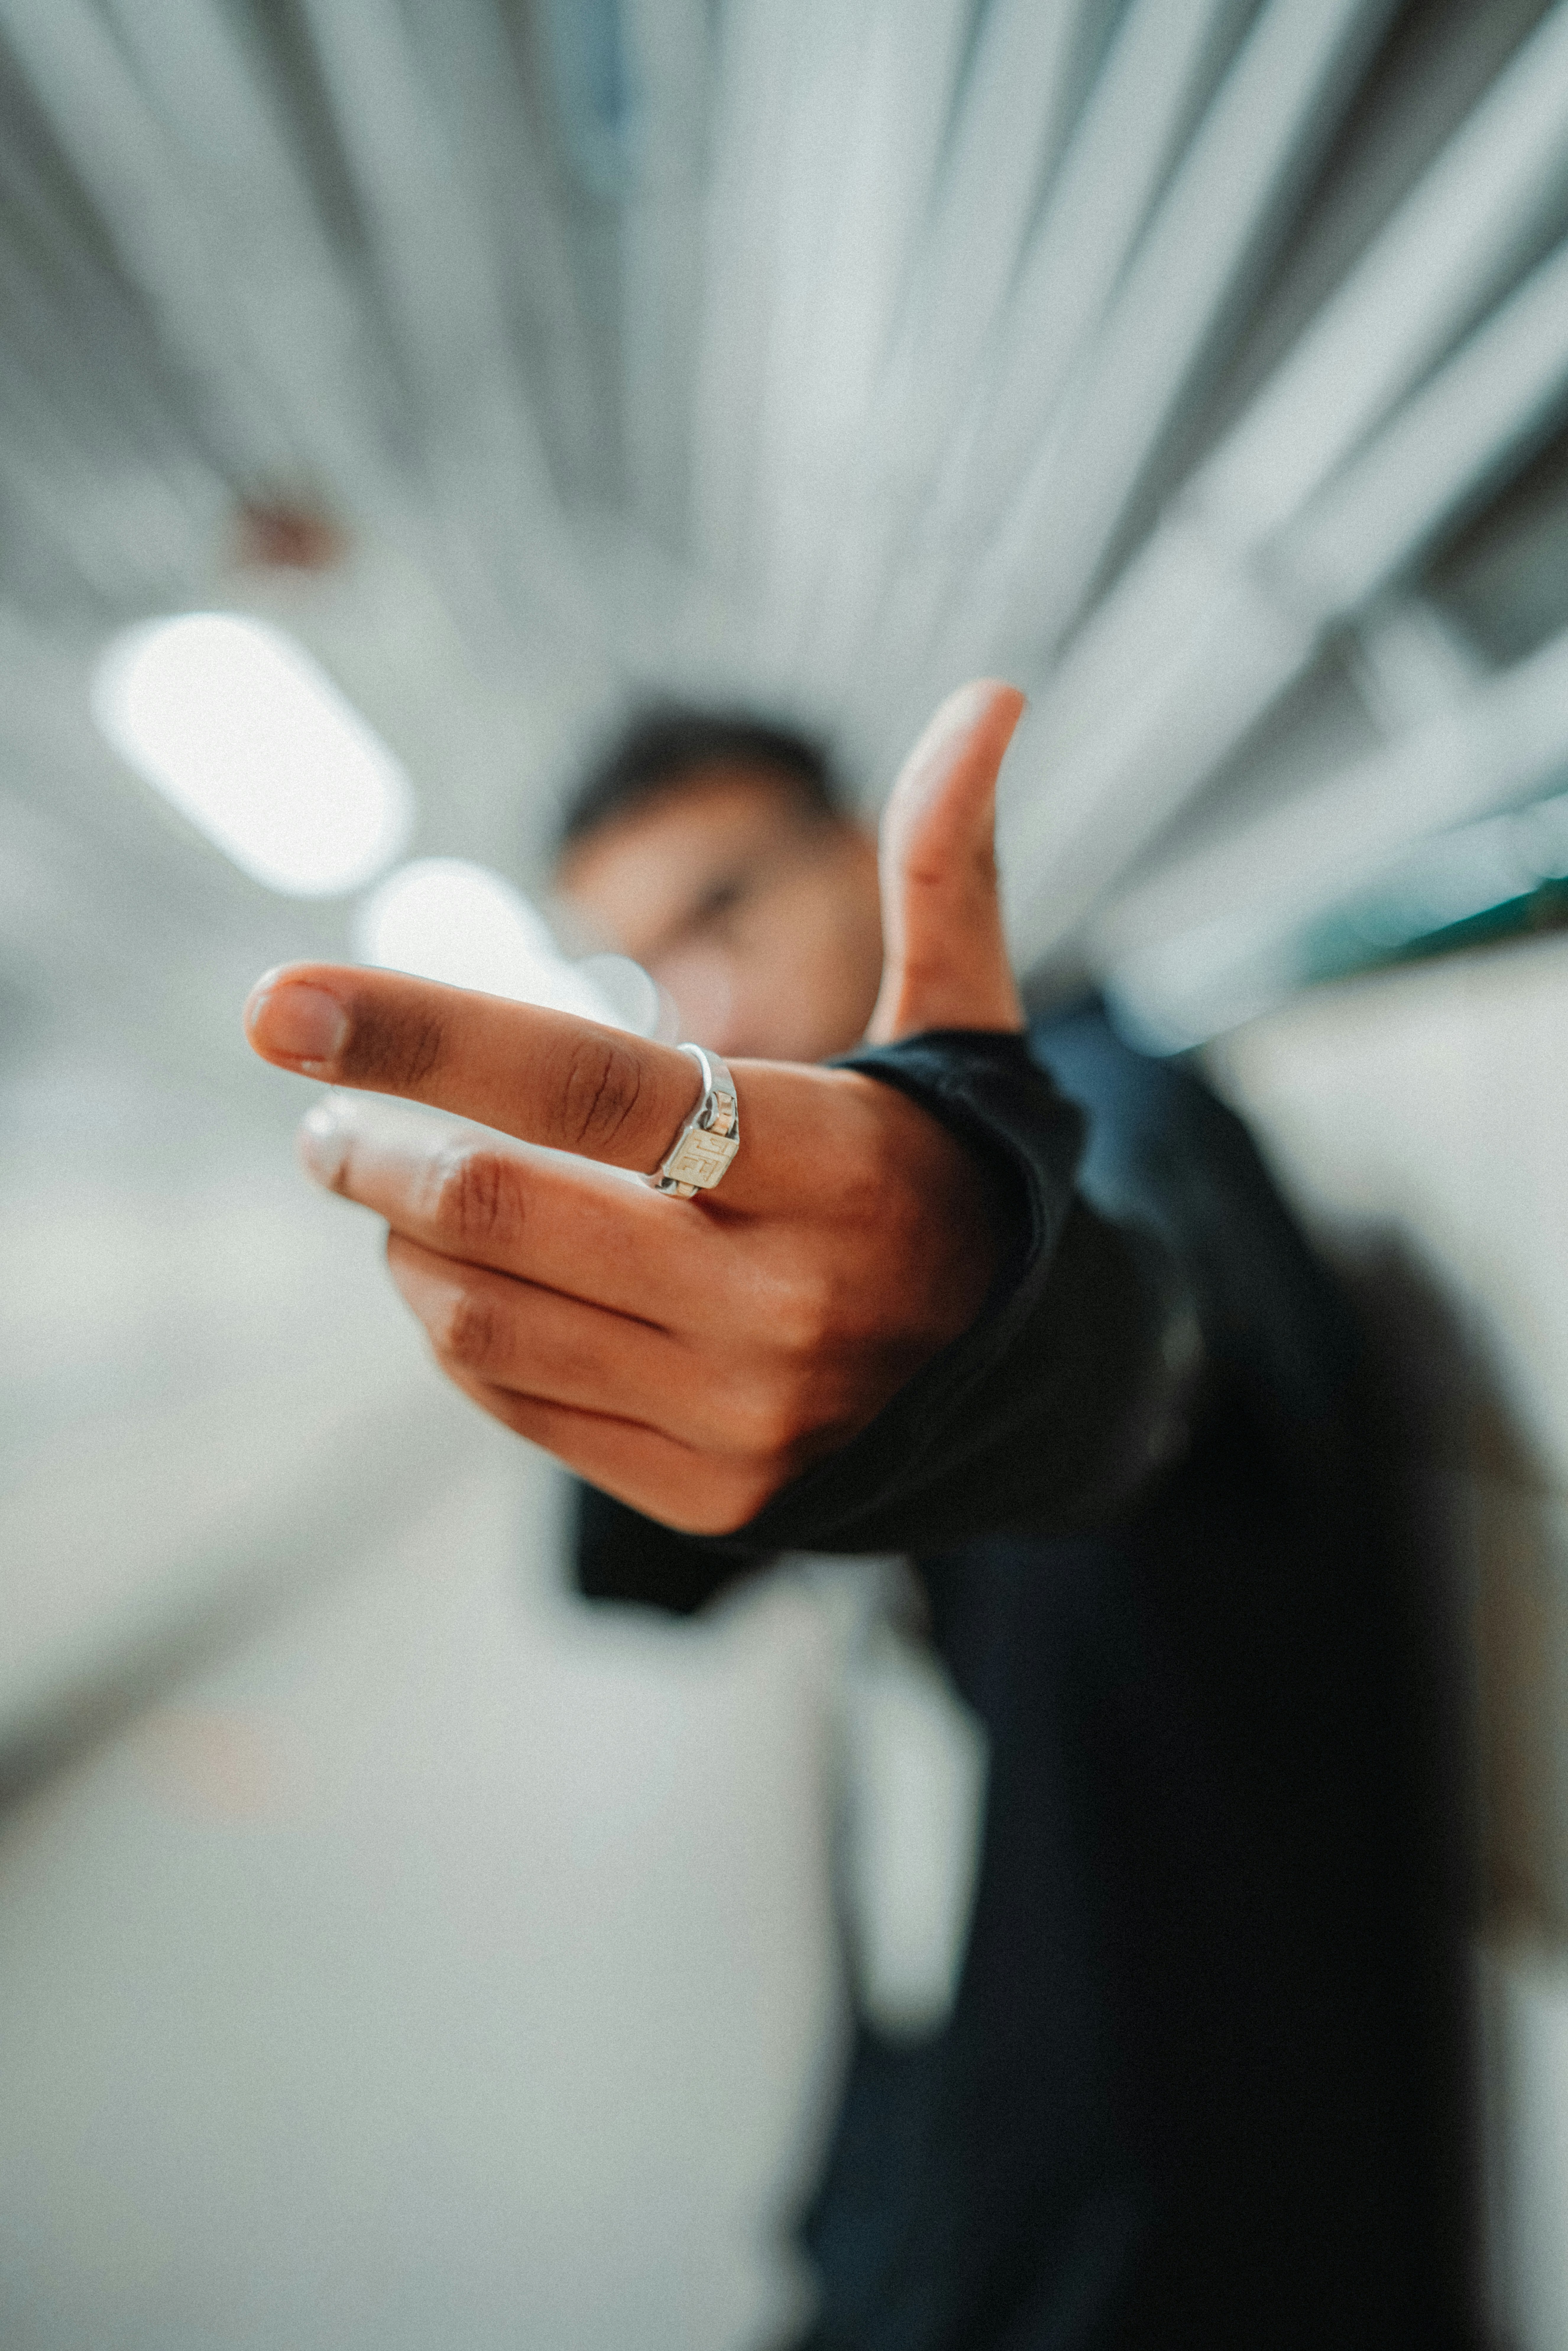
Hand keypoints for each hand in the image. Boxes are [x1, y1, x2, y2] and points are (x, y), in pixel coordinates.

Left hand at [244, 681, 1025, 1533]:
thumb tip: (990, 692)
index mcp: (837, 1166)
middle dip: (372, 1150)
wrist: (1029, 1387)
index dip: (421, 1029)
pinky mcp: (705, 1495)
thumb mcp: (966, 1029)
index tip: (275, 1000)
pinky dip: (456, 1332)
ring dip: (398, 1244)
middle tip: (322, 1110)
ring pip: (482, 1320)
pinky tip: (451, 1282)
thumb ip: (945, 868)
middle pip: (499, 1210)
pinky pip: (519, 1405)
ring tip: (384, 1189)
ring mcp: (742, 1414)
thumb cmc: (956, 1173)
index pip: (592, 1085)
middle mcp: (784, 1300)